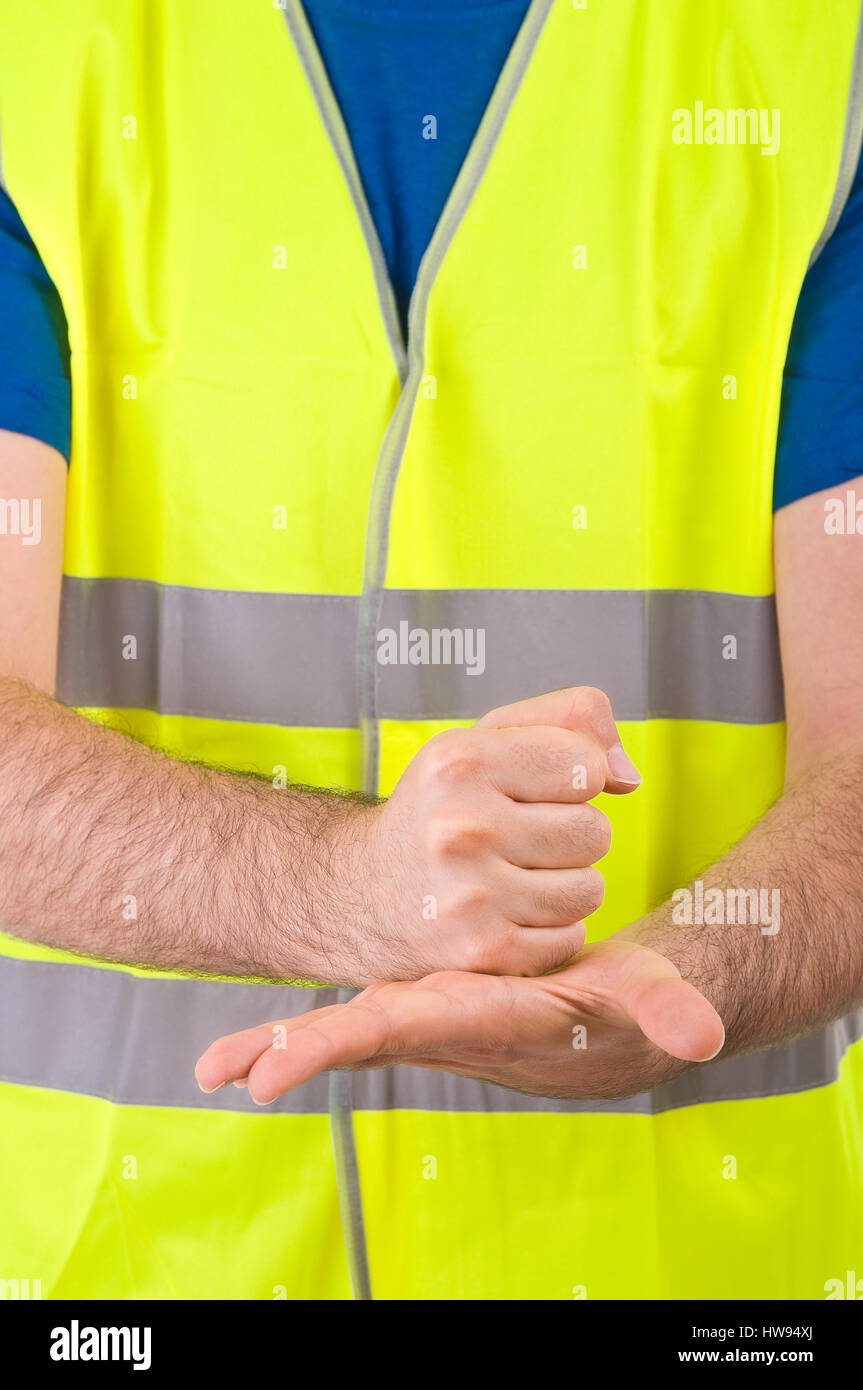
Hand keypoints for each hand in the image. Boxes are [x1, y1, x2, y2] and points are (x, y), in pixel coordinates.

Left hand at [196, 938, 724, 1103]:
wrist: (611, 1022)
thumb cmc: (628, 999)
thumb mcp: (650, 997)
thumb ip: (671, 1011)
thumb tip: (700, 1037)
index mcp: (492, 1020)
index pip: (413, 1026)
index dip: (346, 1040)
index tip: (277, 1071)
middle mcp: (449, 1025)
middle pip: (363, 1036)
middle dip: (302, 1053)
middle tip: (232, 1073)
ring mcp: (430, 1018)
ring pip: (349, 1031)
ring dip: (287, 1047)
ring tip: (217, 1066)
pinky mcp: (425, 1004)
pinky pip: (357, 1016)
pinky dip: (306, 1033)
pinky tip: (249, 1049)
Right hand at [323, 687, 641, 984]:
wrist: (358, 895)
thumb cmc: (440, 809)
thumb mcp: (486, 740)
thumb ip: (570, 722)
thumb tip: (628, 776)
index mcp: (460, 762)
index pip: (586, 763)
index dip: (573, 778)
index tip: (533, 790)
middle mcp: (461, 827)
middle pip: (596, 831)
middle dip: (569, 835)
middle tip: (517, 840)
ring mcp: (471, 896)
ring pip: (590, 888)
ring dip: (564, 886)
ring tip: (512, 877)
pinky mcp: (482, 952)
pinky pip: (571, 937)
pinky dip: (550, 931)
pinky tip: (506, 915)